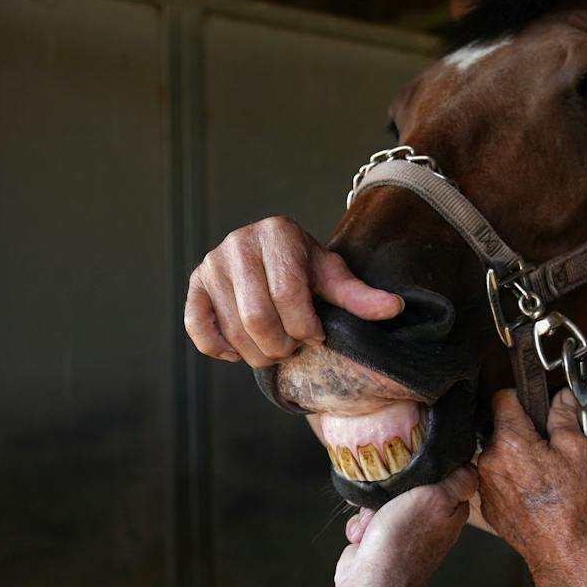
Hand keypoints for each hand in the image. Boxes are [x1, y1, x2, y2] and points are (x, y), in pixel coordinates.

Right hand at [184, 216, 403, 366]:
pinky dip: (219, 349)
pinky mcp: (194, 285)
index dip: (304, 327)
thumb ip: (358, 296)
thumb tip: (393, 309)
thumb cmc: (306, 270)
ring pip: (232, 330)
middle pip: (256, 317)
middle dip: (280, 345)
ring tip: (274, 346)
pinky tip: (238, 349)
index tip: (316, 334)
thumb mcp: (332, 277)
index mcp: (277, 233)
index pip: (287, 295)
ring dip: (256, 353)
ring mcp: (211, 263)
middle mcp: (238, 243)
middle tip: (293, 346)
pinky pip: (198, 328)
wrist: (272, 258)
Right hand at [335, 465, 477, 586]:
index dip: (428, 469)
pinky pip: (369, 522)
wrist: (371, 583)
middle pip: (410, 488)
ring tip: (371, 522)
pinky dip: (361, 527)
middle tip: (386, 498)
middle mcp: (431, 524)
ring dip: (371, 509)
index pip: (448, 478)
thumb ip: (457, 481)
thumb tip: (471, 468)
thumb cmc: (402, 542)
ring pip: (384, 503)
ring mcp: (406, 535)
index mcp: (451, 513)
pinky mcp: (382, 542)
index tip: (412, 467)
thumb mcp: (436, 499)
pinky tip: (362, 537)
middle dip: (390, 490)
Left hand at [477, 389, 586, 586]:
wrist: (564, 553)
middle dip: (523, 431)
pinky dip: (513, 479)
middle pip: (500, 428)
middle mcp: (489, 460)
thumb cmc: (572, 507)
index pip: (503, 398)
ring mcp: (485, 484)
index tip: (536, 407)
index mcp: (509, 441)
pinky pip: (497, 479)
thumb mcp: (578, 451)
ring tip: (545, 474)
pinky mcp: (488, 504)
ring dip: (517, 456)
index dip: (523, 398)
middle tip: (550, 447)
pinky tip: (536, 492)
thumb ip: (565, 417)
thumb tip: (562, 397)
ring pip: (499, 455)